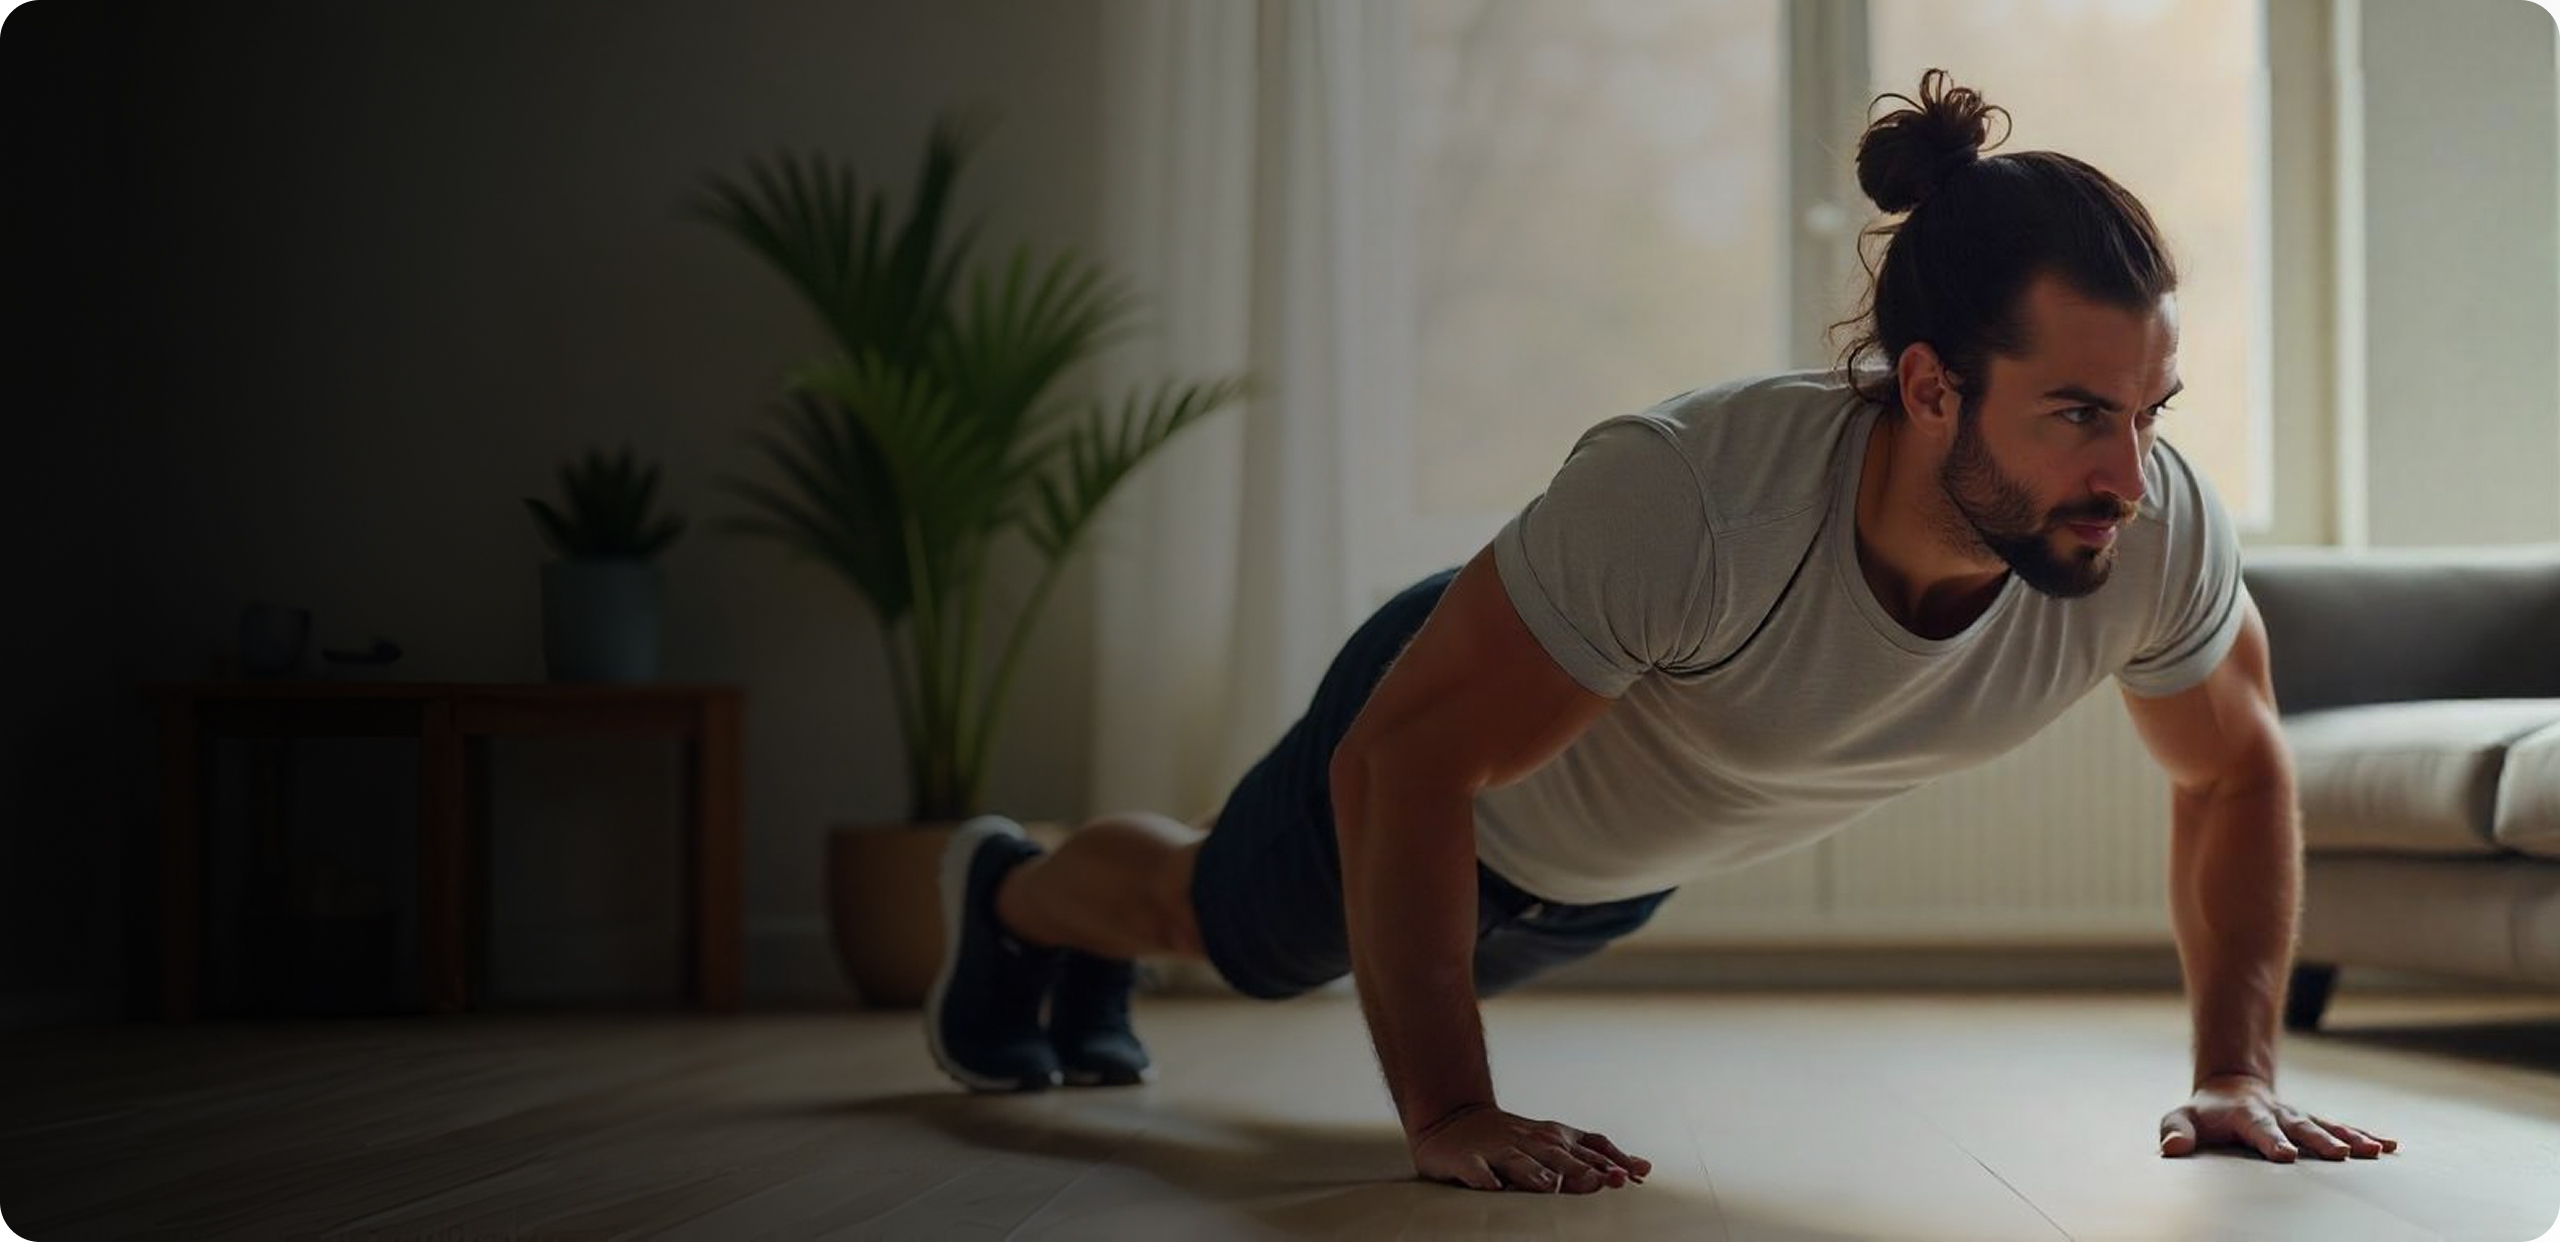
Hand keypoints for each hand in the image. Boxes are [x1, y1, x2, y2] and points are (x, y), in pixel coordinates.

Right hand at [1409, 1104, 1651, 1191]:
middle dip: (1583, 1170)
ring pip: (1519, 1163)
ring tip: (1550, 1187)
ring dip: (1535, 1174)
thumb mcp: (1555, 1143)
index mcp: (1554, 1138)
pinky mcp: (1467, 1160)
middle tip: (1605, 1183)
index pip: (1589, 1147)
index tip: (1634, 1177)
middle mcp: (1530, 1142)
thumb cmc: (1513, 1139)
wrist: (1453, 1120)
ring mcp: (1498, 1150)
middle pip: (1560, 1157)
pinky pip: (1476, 1171)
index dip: (1612, 1161)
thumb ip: (1595, 1157)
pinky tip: (1493, 1189)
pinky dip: (1485, 1179)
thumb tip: (1643, 1169)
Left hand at [2158, 1075, 2399, 1161]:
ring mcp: (2299, 1117)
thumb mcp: (2182, 1118)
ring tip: (2375, 1151)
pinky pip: (2343, 1128)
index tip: (2286, 1155)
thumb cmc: (2204, 1114)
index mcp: (2245, 1114)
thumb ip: (2175, 1131)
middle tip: (2341, 1155)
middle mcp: (2278, 1113)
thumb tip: (2170, 1149)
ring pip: (2327, 1126)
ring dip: (2351, 1138)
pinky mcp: (2314, 1123)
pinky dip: (2366, 1135)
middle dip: (2320, 1141)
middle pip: (2301, 1127)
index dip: (2271, 1140)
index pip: (2258, 1128)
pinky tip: (2390, 1146)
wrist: (2230, 1088)